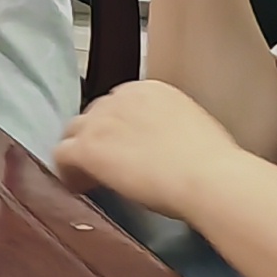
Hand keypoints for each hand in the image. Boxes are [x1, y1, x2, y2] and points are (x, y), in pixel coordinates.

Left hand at [55, 79, 249, 218]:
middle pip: (95, 115)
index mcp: (151, 90)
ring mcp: (101, 121)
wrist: (208, 177)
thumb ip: (168, 129)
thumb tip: (164, 147)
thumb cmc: (214, 164)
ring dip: (80, 152)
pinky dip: (67, 171)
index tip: (125, 146)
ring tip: (89, 177)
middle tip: (106, 164)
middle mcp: (121, 97)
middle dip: (98, 137)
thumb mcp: (192, 130)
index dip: (118, 127)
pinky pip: (62, 155)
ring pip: (74, 132)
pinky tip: (78, 186)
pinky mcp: (88, 147)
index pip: (121, 103)